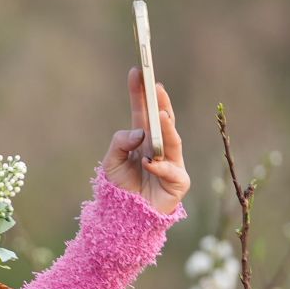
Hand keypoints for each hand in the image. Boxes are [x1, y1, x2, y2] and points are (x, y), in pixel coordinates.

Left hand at [102, 65, 189, 215]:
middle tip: (155, 85)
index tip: (137, 71)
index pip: (142, 111)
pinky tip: (148, 163)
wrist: (126, 217)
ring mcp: (172, 162)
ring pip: (172, 141)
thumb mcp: (111, 162)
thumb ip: (120, 143)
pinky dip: (159, 166)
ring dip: (167, 129)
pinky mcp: (178, 181)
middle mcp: (159, 146)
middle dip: (160, 103)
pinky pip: (170, 170)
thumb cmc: (120, 188)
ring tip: (162, 116)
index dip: (140, 92)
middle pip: (161, 121)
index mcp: (142, 138)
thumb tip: (139, 132)